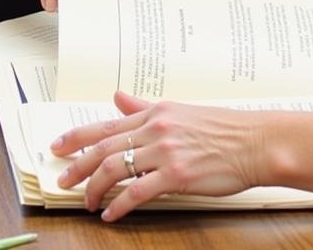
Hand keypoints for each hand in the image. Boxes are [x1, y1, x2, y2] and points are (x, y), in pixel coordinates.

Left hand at [51, 91, 261, 219]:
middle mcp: (157, 128)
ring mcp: (166, 152)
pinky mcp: (176, 175)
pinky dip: (118, 206)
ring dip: (95, 188)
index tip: (58, 146)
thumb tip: (119, 98)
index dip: (77, 136)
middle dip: (78, 166)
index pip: (107, 125)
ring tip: (87, 202)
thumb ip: (146, 108)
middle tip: (63, 180)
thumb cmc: (224, 129)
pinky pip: (136, 193)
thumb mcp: (181, 111)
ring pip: (115, 169)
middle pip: (104, 147)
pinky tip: (111, 214)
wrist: (254, 142)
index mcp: (157, 112)